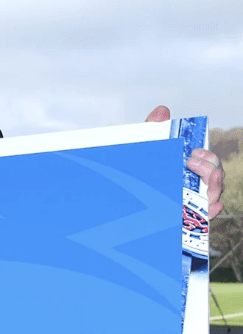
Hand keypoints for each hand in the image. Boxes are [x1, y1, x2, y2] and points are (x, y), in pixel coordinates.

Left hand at [146, 106, 223, 220]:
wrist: (118, 210)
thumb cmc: (136, 178)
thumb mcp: (144, 154)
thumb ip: (153, 132)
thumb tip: (162, 110)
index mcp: (187, 173)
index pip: (208, 164)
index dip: (208, 158)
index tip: (195, 152)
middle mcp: (192, 190)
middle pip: (214, 179)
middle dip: (211, 168)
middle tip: (193, 162)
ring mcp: (190, 207)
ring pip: (213, 197)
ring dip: (215, 186)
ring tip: (209, 178)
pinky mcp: (185, 223)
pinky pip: (205, 219)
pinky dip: (212, 212)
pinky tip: (212, 206)